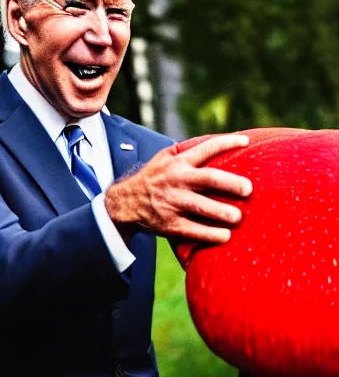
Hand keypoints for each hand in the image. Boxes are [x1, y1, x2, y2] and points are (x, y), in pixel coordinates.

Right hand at [105, 135, 252, 243]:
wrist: (127, 202)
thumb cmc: (153, 177)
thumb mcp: (164, 158)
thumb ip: (186, 151)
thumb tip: (217, 144)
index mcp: (178, 163)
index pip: (205, 149)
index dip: (226, 143)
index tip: (245, 141)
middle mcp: (177, 181)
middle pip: (209, 179)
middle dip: (231, 183)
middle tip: (248, 189)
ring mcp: (174, 203)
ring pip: (202, 207)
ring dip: (223, 212)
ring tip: (238, 217)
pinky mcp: (171, 224)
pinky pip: (195, 231)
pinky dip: (212, 234)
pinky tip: (226, 235)